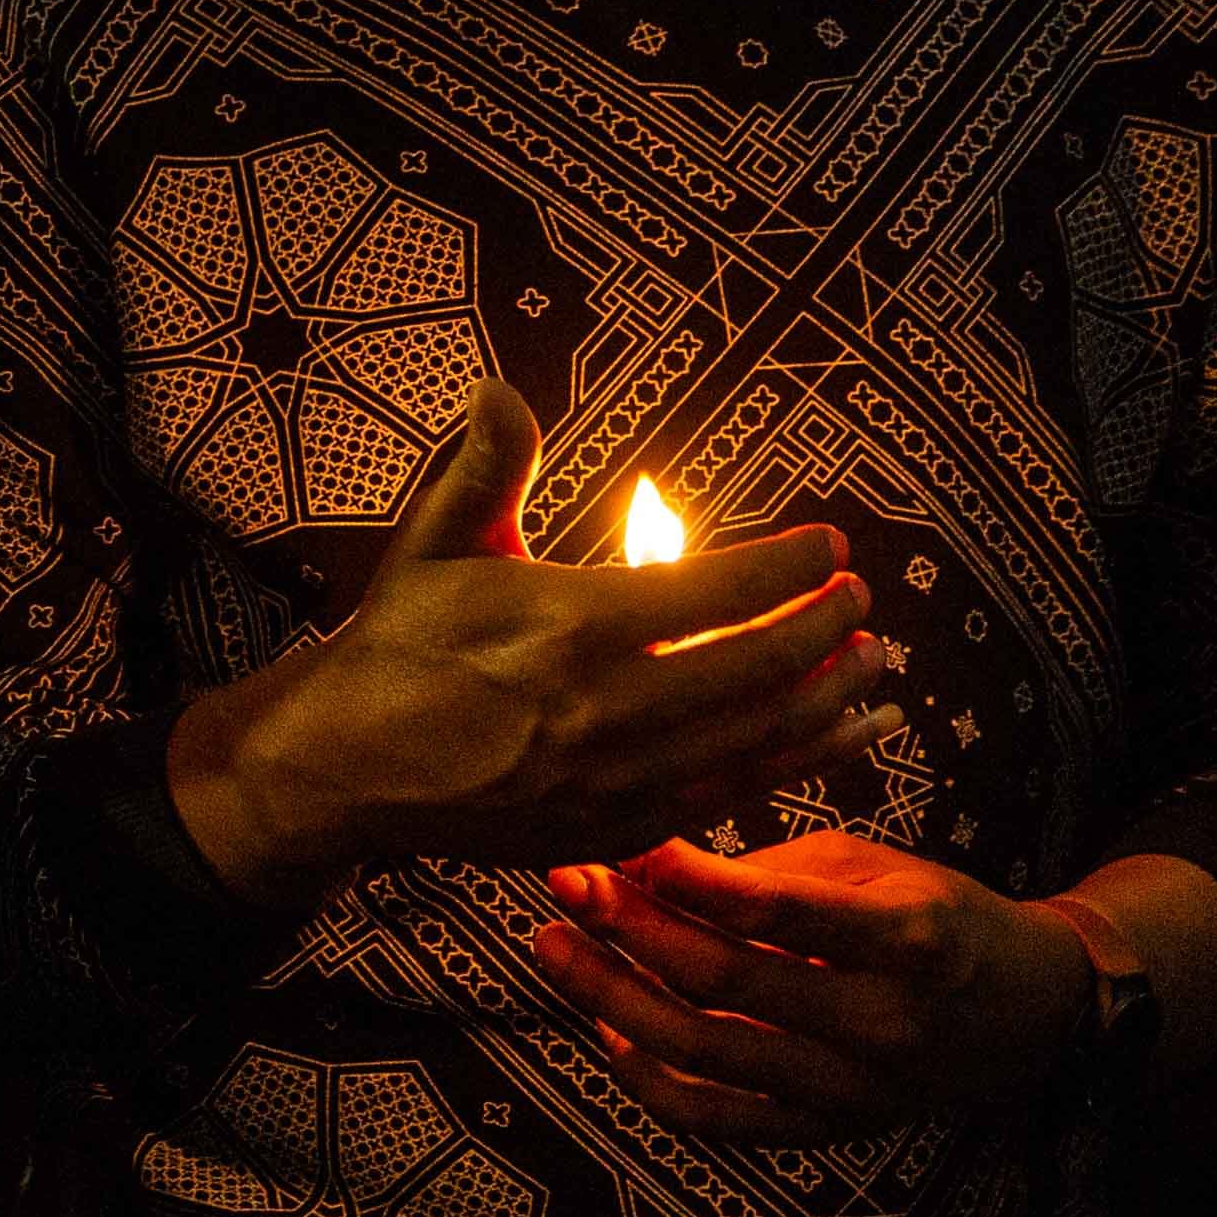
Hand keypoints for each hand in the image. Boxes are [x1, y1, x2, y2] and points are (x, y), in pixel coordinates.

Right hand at [166, 387, 884, 907]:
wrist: (342, 767)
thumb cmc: (392, 647)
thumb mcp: (433, 545)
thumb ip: (486, 468)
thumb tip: (500, 390)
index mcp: (572, 625)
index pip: (721, 589)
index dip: (790, 565)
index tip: (828, 545)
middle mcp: (609, 706)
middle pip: (761, 665)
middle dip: (826, 626)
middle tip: (861, 597)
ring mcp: (619, 777)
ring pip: (762, 736)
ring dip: (831, 697)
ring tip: (874, 663)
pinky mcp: (618, 826)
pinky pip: (735, 793)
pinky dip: (801, 762)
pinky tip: (842, 738)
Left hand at [522, 831, 1087, 1143]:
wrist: (1029, 1014)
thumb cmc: (935, 916)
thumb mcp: (874, 867)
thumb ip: (769, 869)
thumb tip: (645, 859)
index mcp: (908, 938)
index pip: (775, 909)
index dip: (684, 877)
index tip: (613, 841)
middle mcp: (882, 1021)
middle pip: (726, 980)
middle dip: (628, 927)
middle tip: (563, 881)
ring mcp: (854, 1088)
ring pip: (706, 1052)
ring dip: (611, 997)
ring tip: (553, 945)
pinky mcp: (829, 1131)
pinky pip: (717, 1120)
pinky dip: (649, 1079)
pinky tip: (607, 1026)